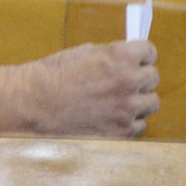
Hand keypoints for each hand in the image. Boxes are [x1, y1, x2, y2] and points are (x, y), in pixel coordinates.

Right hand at [0, 40, 159, 139]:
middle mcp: (130, 82)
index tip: (137, 60)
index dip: (142, 56)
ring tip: (120, 103)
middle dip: (140, 78)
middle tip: (125, 83)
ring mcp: (127, 110)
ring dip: (139, 101)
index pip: (150, 52)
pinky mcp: (120, 133)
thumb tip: (129, 60)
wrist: (32, 104)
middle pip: (153, 78)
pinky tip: (113, 119)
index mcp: (122, 57)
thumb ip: (113, 56)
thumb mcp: (86, 52)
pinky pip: (139, 126)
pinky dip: (129, 123)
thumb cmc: (53, 75)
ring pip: (151, 103)